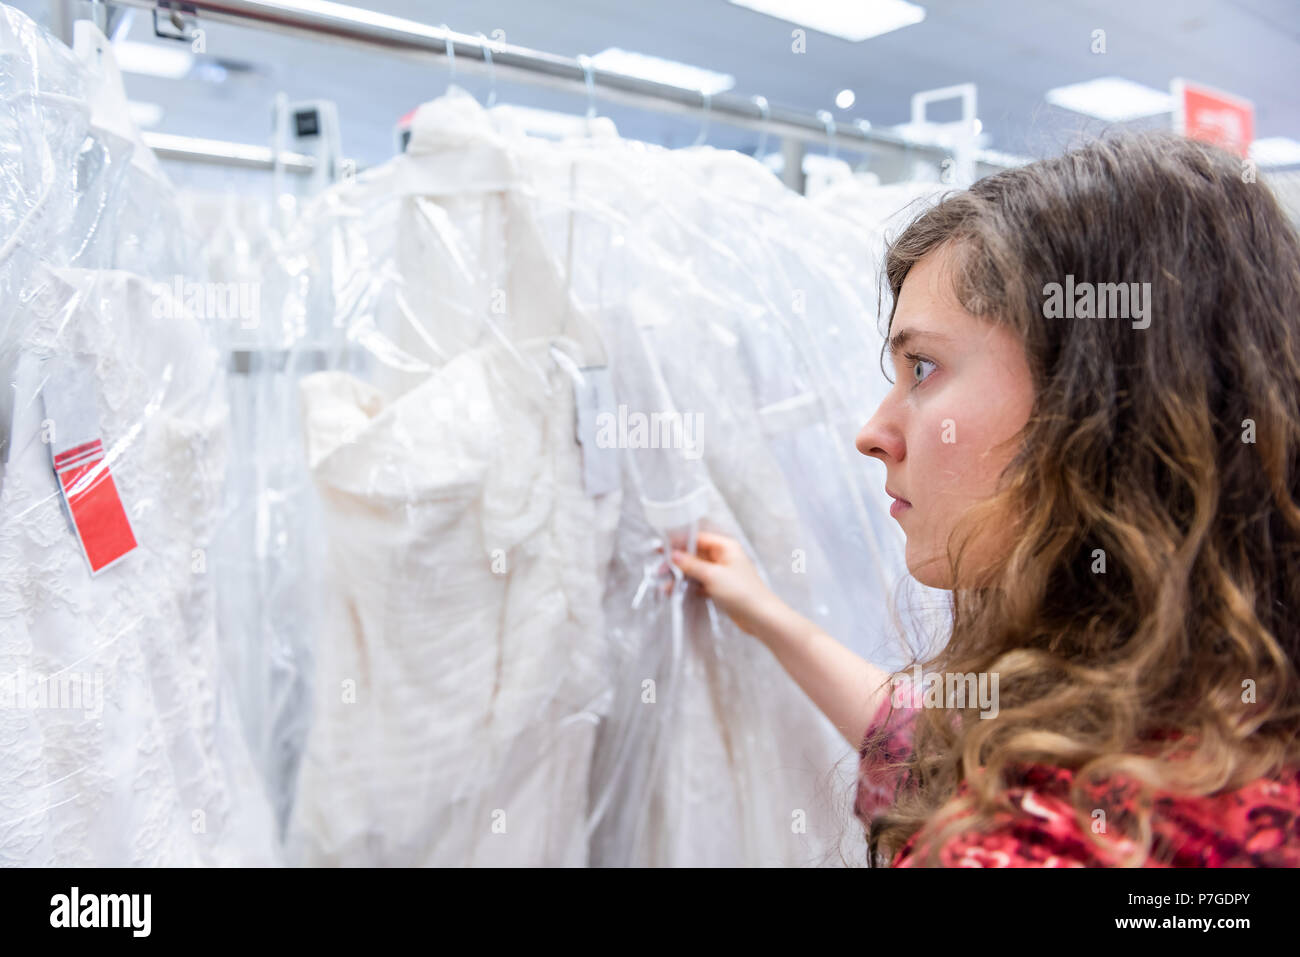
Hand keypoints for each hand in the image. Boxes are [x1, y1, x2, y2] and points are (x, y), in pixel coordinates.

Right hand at [671, 531, 786, 640]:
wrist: (760, 617)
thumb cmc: (741, 592)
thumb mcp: (712, 575)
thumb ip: (691, 564)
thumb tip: (674, 555)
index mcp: (725, 547)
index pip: (697, 539)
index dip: (679, 543)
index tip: (662, 548)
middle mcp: (723, 557)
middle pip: (695, 555)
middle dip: (677, 562)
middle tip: (659, 569)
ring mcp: (721, 573)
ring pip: (695, 570)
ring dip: (680, 576)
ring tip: (664, 585)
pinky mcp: (720, 588)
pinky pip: (700, 583)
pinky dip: (688, 587)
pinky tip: (675, 592)